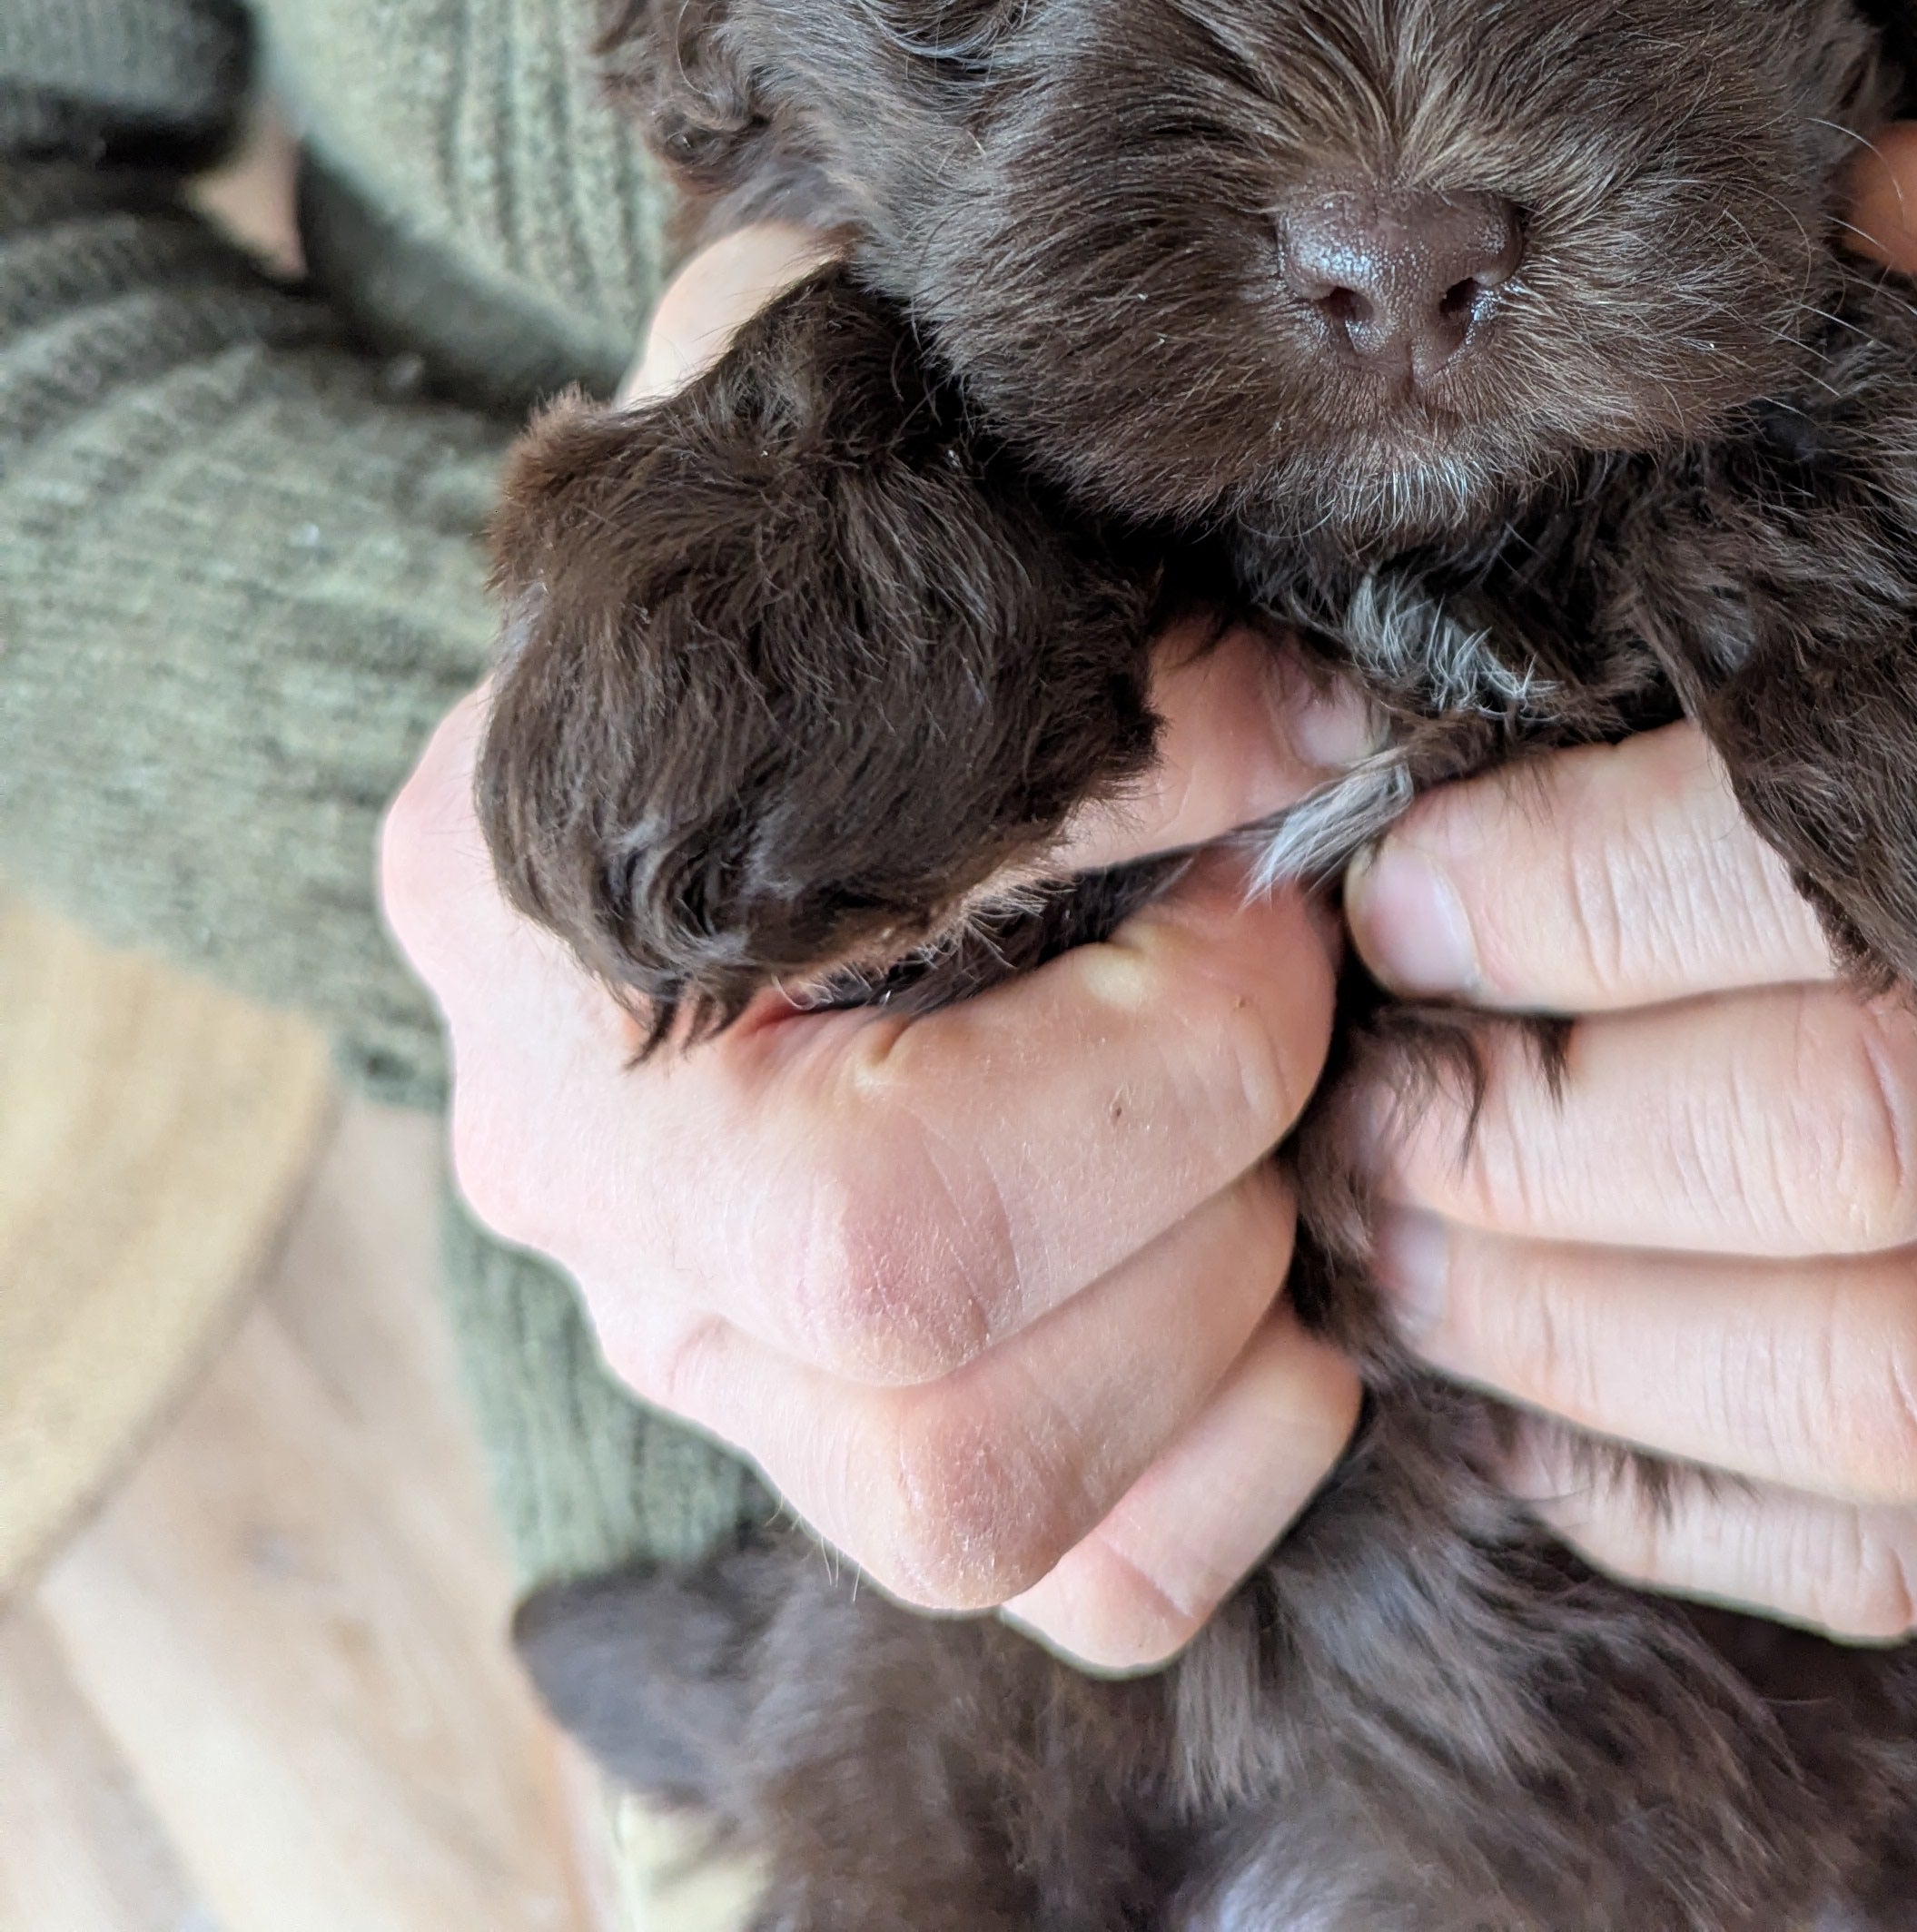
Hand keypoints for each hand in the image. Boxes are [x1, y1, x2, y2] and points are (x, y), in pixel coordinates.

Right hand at [382, 223, 1362, 1671]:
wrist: (709, 648)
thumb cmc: (794, 532)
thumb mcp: (834, 419)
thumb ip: (1000, 464)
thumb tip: (1307, 704)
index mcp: (525, 900)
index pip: (848, 1096)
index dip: (1147, 1007)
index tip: (1282, 833)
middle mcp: (581, 1168)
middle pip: (900, 1331)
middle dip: (1192, 1141)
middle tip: (1291, 966)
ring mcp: (696, 1340)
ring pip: (975, 1495)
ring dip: (1216, 1301)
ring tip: (1279, 1101)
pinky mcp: (840, 1440)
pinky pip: (1064, 1581)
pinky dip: (1220, 1461)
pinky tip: (1286, 1281)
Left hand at [1339, 129, 1916, 1638]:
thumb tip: (1898, 172)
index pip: (1842, 884)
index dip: (1570, 896)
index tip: (1383, 875)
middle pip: (1839, 1163)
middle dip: (1523, 1138)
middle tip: (1341, 1094)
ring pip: (1856, 1399)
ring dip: (1556, 1332)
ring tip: (1387, 1241)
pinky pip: (1886, 1553)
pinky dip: (1660, 1491)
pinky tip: (1516, 1397)